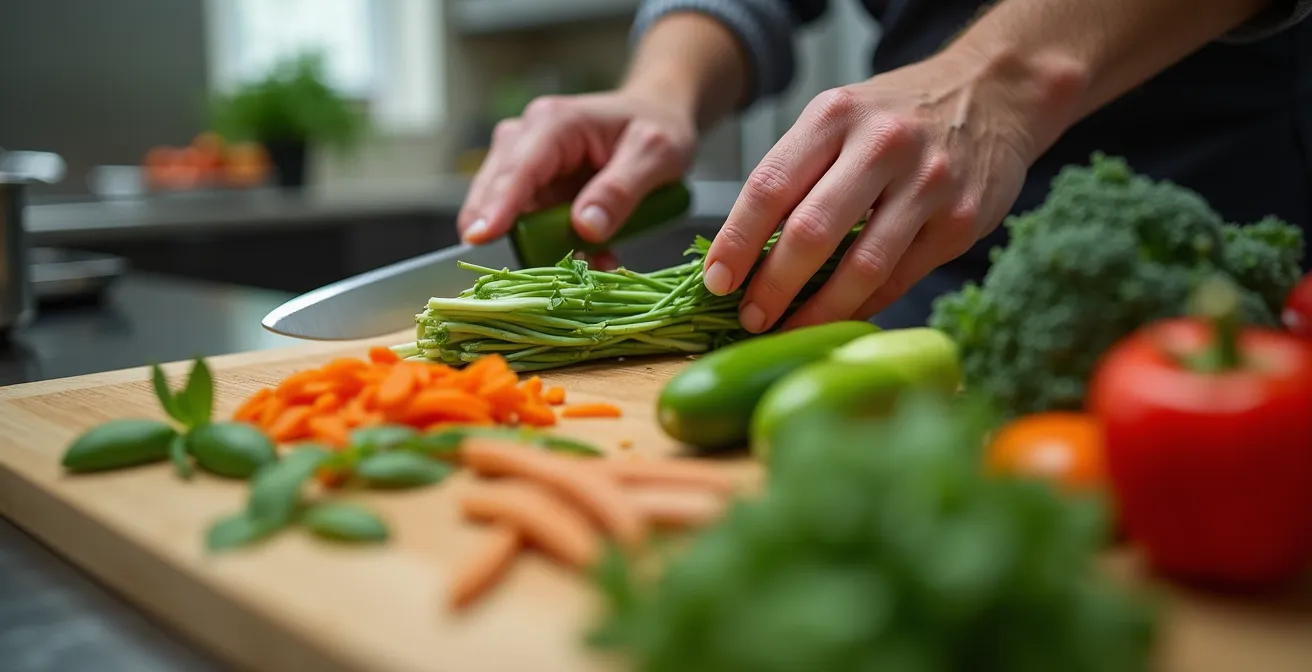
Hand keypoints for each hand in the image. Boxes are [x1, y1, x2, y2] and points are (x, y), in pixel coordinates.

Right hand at [456, 89, 697, 253]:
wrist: (658, 116)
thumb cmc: (658, 126)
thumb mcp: (655, 155)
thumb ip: (621, 190)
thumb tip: (585, 227)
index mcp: (554, 123)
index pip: (517, 169)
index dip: (497, 206)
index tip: (478, 238)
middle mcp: (527, 138)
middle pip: (497, 191)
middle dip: (514, 232)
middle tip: (542, 269)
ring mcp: (526, 164)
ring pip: (511, 214)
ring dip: (543, 245)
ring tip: (591, 259)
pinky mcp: (535, 188)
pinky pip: (531, 225)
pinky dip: (557, 246)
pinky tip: (595, 255)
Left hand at [702, 50, 1066, 332]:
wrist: (993, 93)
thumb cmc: (896, 116)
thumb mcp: (838, 119)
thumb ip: (795, 174)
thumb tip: (742, 254)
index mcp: (835, 115)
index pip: (770, 186)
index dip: (737, 241)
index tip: (717, 282)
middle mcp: (883, 144)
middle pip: (812, 230)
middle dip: (773, 285)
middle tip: (750, 317)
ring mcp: (928, 183)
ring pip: (862, 265)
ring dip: (818, 310)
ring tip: (788, 330)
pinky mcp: (961, 221)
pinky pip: (900, 277)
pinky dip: (863, 305)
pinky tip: (838, 318)